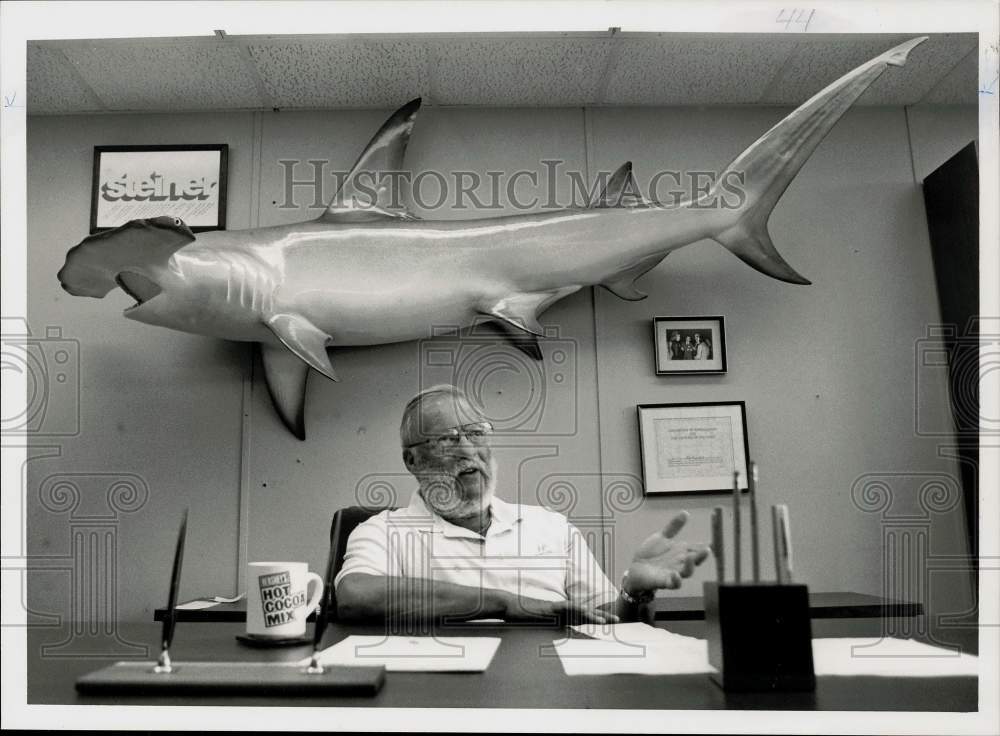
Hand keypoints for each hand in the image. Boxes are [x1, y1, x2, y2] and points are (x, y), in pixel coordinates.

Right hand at [501, 592, 618, 624]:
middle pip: (584, 613)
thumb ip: (547, 630)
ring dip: (593, 615)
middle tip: (616, 620)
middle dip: (600, 617)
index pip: (580, 618)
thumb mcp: (537, 627)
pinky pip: (566, 609)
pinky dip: (576, 611)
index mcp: (559, 616)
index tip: (607, 624)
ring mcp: (555, 608)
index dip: (594, 620)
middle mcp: (560, 611)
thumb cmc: (520, 617)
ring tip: (606, 620)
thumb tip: (554, 638)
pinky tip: (583, 612)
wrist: (508, 606)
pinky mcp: (549, 608)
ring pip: (578, 611)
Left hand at [626, 511, 709, 593]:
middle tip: (707, 549)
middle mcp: (680, 564)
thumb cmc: (651, 554)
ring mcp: (673, 573)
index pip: (697, 549)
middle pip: (695, 561)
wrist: (635, 568)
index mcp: (681, 553)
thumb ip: (673, 527)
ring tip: (691, 557)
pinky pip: (673, 584)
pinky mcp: (663, 582)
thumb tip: (685, 512)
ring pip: (687, 572)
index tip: (711, 542)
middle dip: (702, 556)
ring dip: (690, 566)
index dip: (706, 546)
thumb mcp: (662, 537)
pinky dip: (676, 580)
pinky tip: (675, 574)